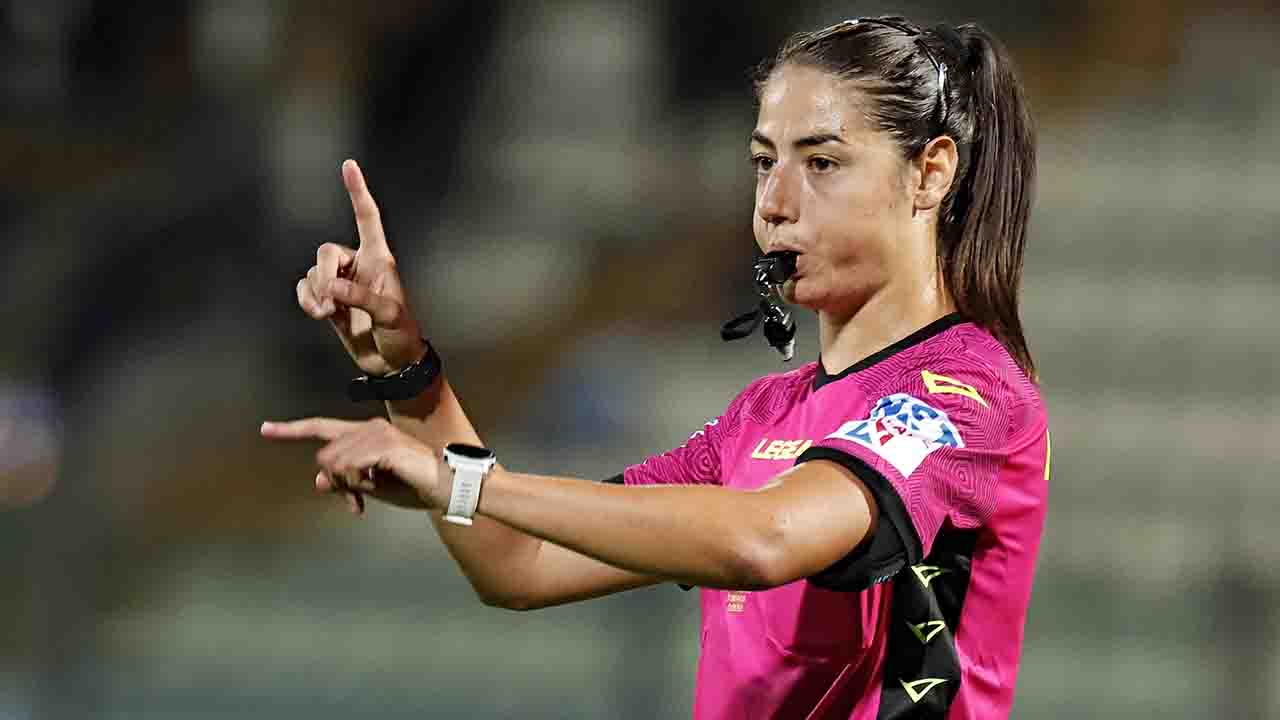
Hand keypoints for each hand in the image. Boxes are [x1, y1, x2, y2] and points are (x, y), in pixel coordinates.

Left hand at [260, 417, 450, 512]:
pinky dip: (355, 484)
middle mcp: (370, 427)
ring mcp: (378, 435)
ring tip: (365, 500)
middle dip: (335, 483)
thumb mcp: (374, 487)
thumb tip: (319, 480)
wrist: (448, 486)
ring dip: (346, 486)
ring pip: (334, 463)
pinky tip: (373, 488)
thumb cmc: (415, 486)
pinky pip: (349, 468)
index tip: (266, 429)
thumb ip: (346, 480)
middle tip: (355, 504)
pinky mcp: (385, 447)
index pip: (322, 428)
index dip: (292, 430)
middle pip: (325, 455)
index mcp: (366, 433)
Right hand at [296, 159, 424, 375]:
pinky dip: (306, 299)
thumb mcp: (389, 315)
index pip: (368, 219)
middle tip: (332, 302)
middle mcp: (358, 266)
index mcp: (380, 259)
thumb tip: (332, 289)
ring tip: (328, 315)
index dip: (358, 192)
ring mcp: (342, 283)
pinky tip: (318, 313)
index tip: (348, 166)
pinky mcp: (329, 301)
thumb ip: (361, 298)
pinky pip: (306, 289)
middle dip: (323, 275)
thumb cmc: (401, 335)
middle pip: (327, 252)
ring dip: (315, 294)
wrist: (392, 364)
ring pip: (313, 273)